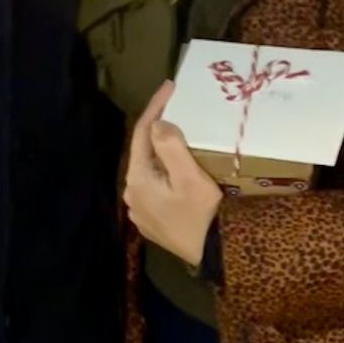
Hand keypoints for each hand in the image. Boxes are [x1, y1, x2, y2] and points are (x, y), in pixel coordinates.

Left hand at [123, 80, 222, 267]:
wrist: (211, 256)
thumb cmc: (202, 215)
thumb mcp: (191, 178)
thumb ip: (171, 147)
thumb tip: (158, 124)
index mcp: (138, 178)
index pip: (142, 133)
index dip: (155, 107)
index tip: (169, 86)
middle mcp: (131, 193)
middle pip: (144, 151)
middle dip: (159, 129)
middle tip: (179, 109)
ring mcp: (139, 209)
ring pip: (149, 169)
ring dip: (163, 153)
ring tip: (182, 137)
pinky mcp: (150, 220)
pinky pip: (154, 187)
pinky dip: (165, 173)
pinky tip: (178, 169)